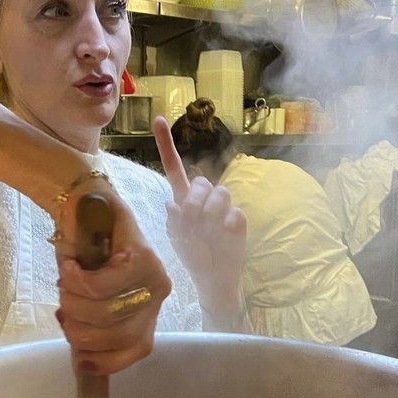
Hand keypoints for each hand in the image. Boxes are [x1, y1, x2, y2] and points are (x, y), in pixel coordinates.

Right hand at [50, 174, 171, 374]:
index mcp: (148, 309)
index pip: (137, 349)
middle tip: (64, 310)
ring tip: (65, 284)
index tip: (80, 360)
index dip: (106, 361)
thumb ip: (92, 326)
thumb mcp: (90, 298)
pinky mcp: (141, 256)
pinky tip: (69, 268)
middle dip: (80, 330)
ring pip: (107, 312)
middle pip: (119, 336)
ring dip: (73, 303)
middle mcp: (158, 294)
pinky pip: (101, 287)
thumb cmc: (85, 254)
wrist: (85, 204)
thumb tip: (83, 360)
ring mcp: (154, 275)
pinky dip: (75, 281)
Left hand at [152, 115, 248, 329]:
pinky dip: (227, 227)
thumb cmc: (194, 256)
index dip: (165, 145)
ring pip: (220, 194)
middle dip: (196, 204)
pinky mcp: (239, 219)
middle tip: (194, 226)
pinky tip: (223, 237)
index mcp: (184, 199)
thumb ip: (174, 218)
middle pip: (201, 182)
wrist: (214, 278)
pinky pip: (234, 213)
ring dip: (211, 216)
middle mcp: (204, 198)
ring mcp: (223, 207)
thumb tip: (173, 202)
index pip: (174, 168)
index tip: (158, 119)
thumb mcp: (177, 238)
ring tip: (209, 234)